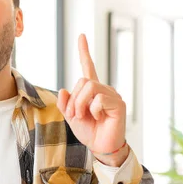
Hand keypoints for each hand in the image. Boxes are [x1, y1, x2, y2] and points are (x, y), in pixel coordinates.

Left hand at [56, 34, 127, 166]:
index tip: (81, 36)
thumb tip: (63, 89)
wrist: (101, 147)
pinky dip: (93, 111)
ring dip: (80, 104)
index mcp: (92, 90)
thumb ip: (65, 104)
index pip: (88, 66)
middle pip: (83, 81)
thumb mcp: (71, 117)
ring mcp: (112, 95)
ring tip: (84, 117)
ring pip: (89, 88)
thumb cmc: (89, 132)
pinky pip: (99, 99)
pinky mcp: (119, 104)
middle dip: (74, 100)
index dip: (84, 51)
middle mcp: (103, 89)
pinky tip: (99, 119)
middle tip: (76, 115)